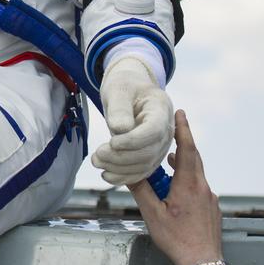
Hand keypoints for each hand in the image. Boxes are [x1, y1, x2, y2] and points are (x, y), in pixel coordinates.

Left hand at [92, 56, 173, 185]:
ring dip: (118, 168)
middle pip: (149, 152)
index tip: (112, 142)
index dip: (133, 141)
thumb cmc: (124, 87)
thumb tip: (120, 130)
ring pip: (144, 166)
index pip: (153, 131)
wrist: (130, 92)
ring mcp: (160, 145)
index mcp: (161, 109)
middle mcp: (166, 130)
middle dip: (121, 157)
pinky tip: (106, 175)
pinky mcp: (151, 156)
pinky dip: (123, 177)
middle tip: (97, 154)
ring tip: (97, 161)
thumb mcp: (119, 90)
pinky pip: (141, 172)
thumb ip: (120, 109)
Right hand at [130, 110, 222, 264]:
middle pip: (193, 159)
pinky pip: (199, 187)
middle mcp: (203, 188)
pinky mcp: (212, 209)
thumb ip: (141, 190)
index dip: (183, 130)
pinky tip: (177, 189)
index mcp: (189, 185)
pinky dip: (187, 181)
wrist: (203, 263)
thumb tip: (128, 173)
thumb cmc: (177, 240)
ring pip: (195, 174)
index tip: (180, 114)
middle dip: (181, 144)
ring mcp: (210, 199)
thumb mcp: (152, 214)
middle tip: (170, 132)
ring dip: (183, 165)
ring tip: (169, 161)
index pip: (187, 149)